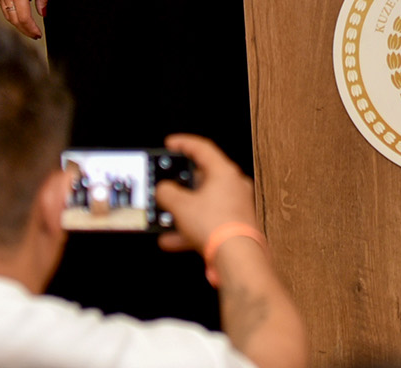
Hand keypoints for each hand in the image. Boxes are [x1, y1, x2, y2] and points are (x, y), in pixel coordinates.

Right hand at [0, 0, 48, 40]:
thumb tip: (43, 12)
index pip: (24, 18)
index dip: (31, 29)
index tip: (38, 34)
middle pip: (15, 21)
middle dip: (25, 31)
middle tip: (34, 35)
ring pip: (8, 16)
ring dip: (18, 25)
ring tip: (28, 29)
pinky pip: (4, 9)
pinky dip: (12, 17)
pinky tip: (18, 18)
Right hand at [154, 132, 259, 254]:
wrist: (236, 258)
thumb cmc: (218, 226)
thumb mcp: (181, 206)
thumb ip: (167, 193)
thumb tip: (164, 190)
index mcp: (224, 172)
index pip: (202, 148)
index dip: (183, 143)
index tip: (171, 143)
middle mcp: (234, 186)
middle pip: (203, 178)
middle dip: (181, 186)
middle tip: (166, 187)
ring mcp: (236, 207)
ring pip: (203, 203)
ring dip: (182, 211)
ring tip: (165, 218)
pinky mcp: (234, 226)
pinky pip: (207, 222)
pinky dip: (189, 228)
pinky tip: (172, 239)